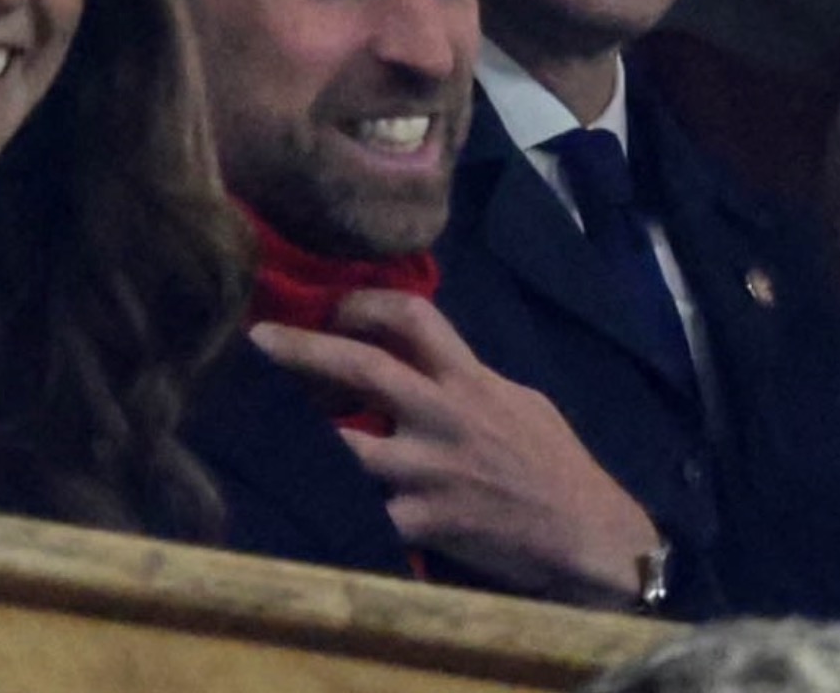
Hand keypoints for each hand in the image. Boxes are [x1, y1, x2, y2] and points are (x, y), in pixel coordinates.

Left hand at [248, 289, 660, 606]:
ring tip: (250, 422)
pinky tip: (289, 500)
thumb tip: (423, 358)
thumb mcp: (520, 402)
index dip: (366, 302)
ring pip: (347, 444)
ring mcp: (431, 471)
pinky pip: (363, 512)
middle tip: (255, 338)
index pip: (414, 318)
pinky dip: (326, 506)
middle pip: (364, 368)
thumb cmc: (556, 466)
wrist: (589, 537)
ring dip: (295, 432)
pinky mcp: (425, 523)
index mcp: (469, 380)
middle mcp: (444, 416)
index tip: (333, 306)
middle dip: (304, 350)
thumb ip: (468, 377)